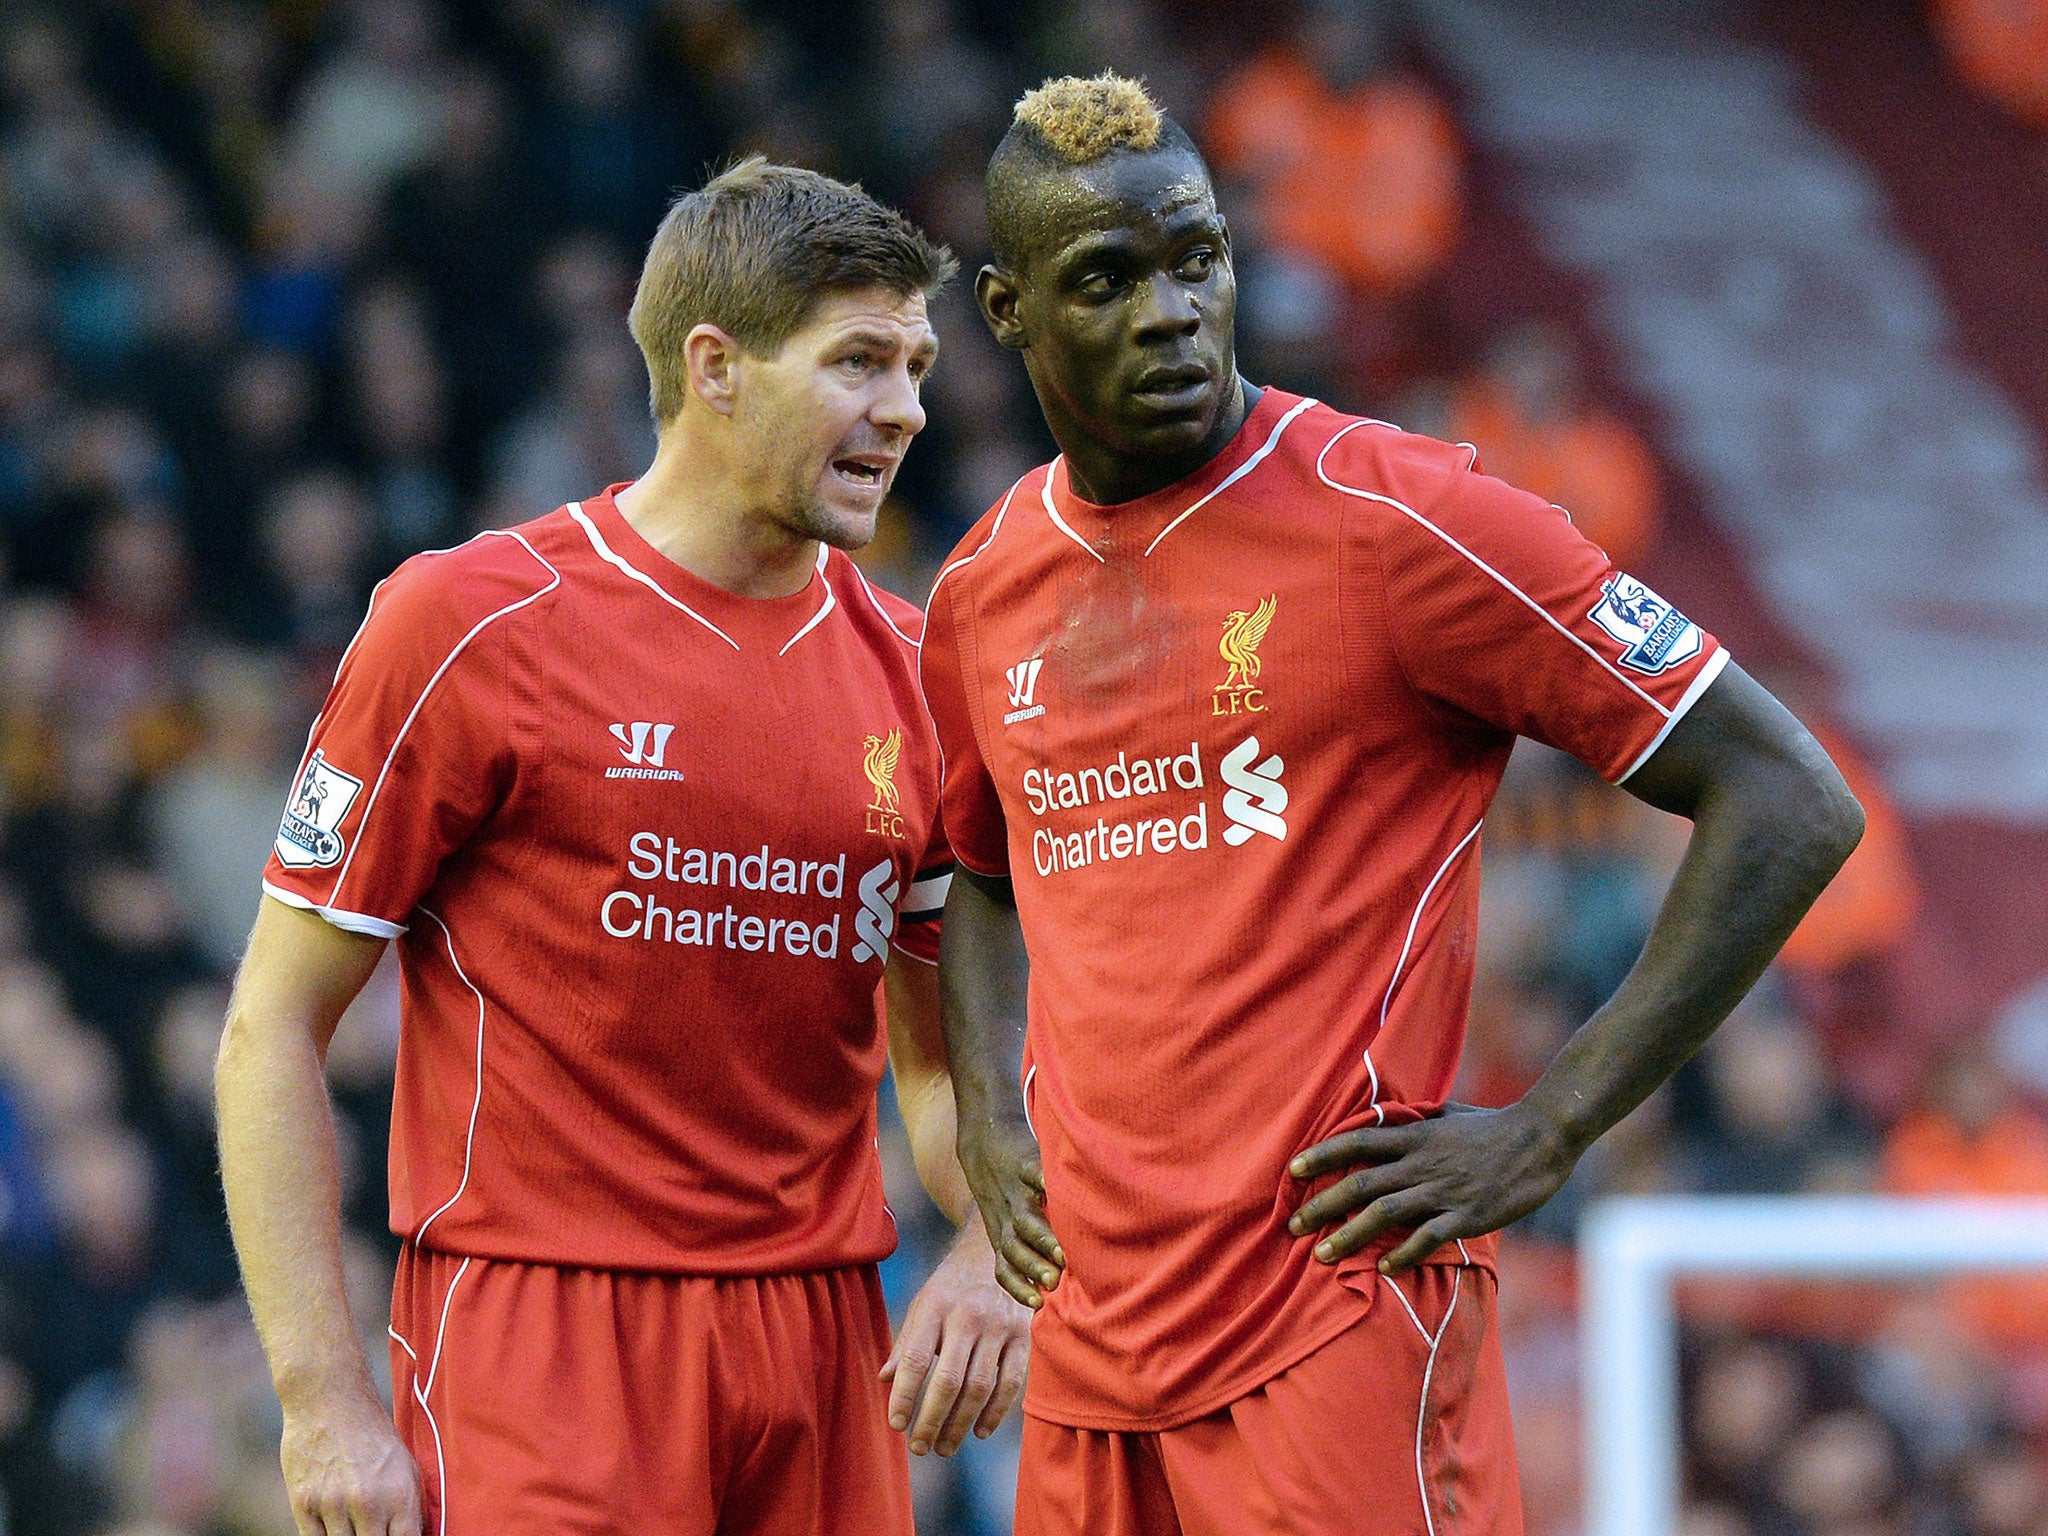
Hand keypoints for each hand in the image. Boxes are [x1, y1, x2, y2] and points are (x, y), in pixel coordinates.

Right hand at [279, 1384, 421, 1535]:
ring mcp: (334, 1506)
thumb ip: (408, 1507)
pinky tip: (333, 1528)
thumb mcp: (405, 1465)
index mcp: (399, 1494)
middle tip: (373, 1532)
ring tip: (354, 1525)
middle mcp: (368, 1504)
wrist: (330, 1401)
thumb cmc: (373, 1434)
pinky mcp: (304, 1504)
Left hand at [881, 1220, 1032, 1455]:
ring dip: (960, 1424)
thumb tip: (885, 1379)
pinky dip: (994, 1412)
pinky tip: (977, 1431)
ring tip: (944, 1447)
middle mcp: (968, 1315)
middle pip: (947, 1380)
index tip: (896, 1424)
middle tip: (919, 1447)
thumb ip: (907, 1342)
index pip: (915, 1358)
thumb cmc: (952, 1285)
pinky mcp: (1023, 1336)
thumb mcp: (923, 1303)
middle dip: (931, 1420)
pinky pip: (1010, 1383)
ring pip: (979, 1386)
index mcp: (936, 1306)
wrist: (998, 1250)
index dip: (904, 1395)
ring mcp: (999, 1326)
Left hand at [957, 1108, 1063, 1307]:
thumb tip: (1059, 1284)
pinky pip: (1031, 1173)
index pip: (1005, 1268)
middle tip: (1053, 1282)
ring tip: (1062, 1252)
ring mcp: (1015, 1193)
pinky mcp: (1022, 1164)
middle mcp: (1007, 1219)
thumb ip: (1031, 1249)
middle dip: (1034, 1267)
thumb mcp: (1008, 1221)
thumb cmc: (1006, 1188)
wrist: (984, 1138)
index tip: (1038, 1303)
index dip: (1018, 1286)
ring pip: (1025, 1220)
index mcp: (1003, 1236)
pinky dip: (1041, 1180)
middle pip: (1015, 1249)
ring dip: (1042, 1238)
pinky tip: (1053, 1187)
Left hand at [1287, 1101, 1580, 1271]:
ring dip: (1350, 1235)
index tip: (1293, 1169)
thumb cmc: (1494, 1125)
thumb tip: (1392, 1118)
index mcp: (1415, 1136)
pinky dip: (1402, 1254)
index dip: (1322, 1154)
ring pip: (1385, 1213)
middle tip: (1293, 1226)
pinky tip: (1382, 1270)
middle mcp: (1421, 1162)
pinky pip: (1427, 1237)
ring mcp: (1443, 1190)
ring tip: (1323, 1255)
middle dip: (1322, 1206)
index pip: (1357, 1142)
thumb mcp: (1448, 1114)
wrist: (1542, 1137)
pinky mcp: (1467, 1215)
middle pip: (1360, 1183)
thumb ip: (1417, 1121)